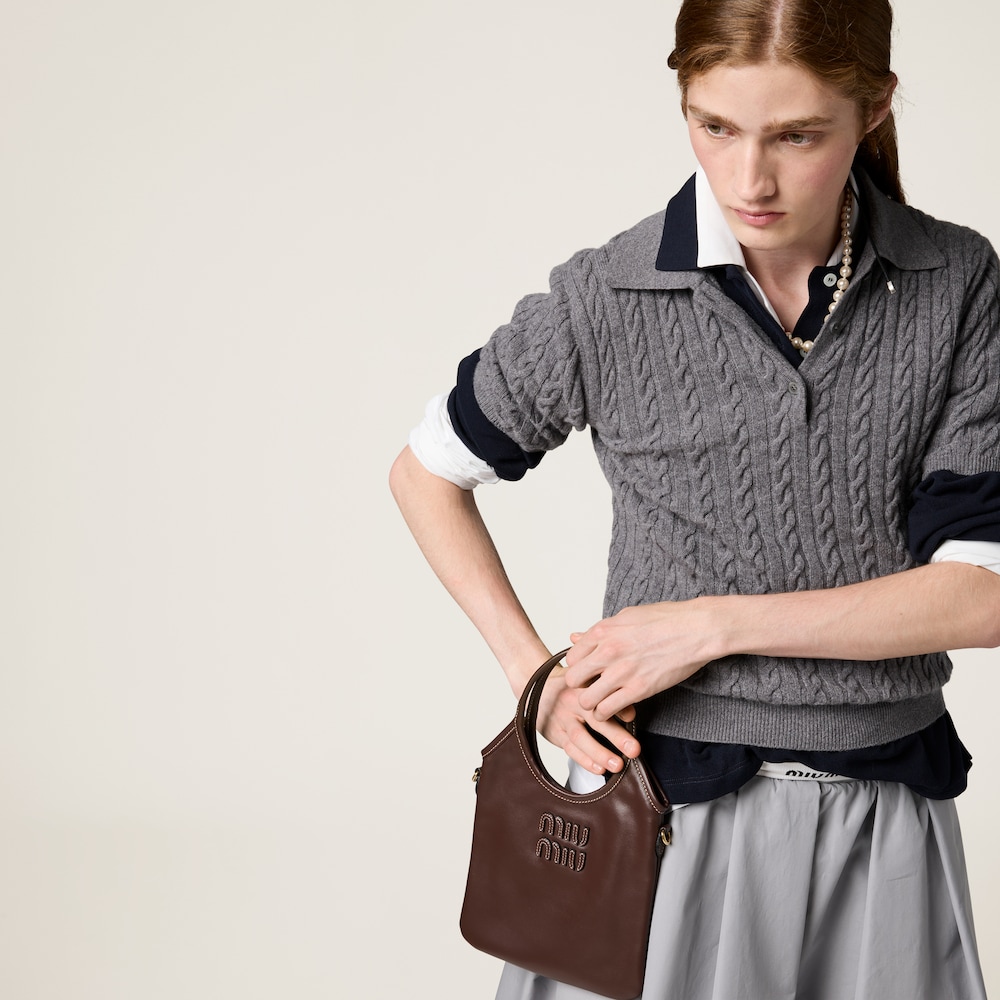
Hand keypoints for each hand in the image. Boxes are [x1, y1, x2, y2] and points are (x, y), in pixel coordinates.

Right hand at [535, 665, 640, 776]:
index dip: (617, 707)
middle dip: (616, 736)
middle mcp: (571, 702)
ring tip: (617, 765)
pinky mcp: (555, 733)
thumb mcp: (586, 680)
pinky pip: (570, 748)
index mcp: (582, 686)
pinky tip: (599, 769)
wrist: (537, 686)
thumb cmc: (571, 685)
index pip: (601, 696)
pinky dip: (584, 760)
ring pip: (580, 737)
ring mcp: (562, 718)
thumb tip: (631, 711)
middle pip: (594, 719)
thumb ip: (607, 692)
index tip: (632, 717)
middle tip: (633, 749)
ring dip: (599, 753)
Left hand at [564, 600, 720, 721]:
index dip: (578, 666)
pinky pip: (607, 710)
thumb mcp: (626, 616)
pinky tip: (613, 709)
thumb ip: (599, 631)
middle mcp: (608, 651)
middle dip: (580, 686)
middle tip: (591, 687)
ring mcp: (622, 671)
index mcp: (603, 631)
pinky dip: (606, 713)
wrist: (697, 629)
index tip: (587, 671)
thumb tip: (576, 637)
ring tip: (601, 701)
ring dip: (591, 703)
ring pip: (586, 699)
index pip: (571, 657)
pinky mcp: (638, 689)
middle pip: (573, 678)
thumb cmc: (666, 619)